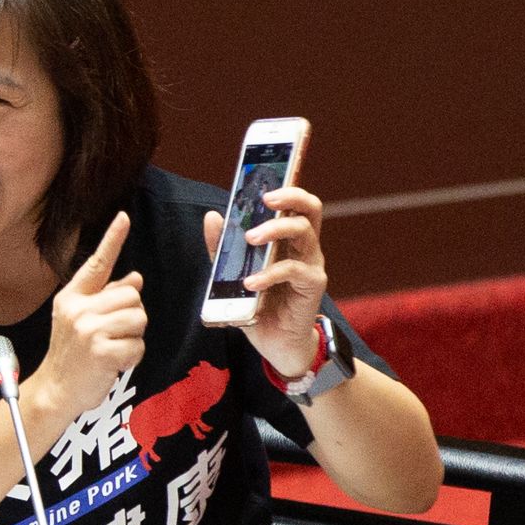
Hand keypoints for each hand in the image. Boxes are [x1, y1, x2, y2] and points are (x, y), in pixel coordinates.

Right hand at [30, 212, 146, 416]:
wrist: (56, 391)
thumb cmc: (73, 355)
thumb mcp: (82, 321)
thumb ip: (107, 298)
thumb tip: (135, 278)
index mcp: (72, 297)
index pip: (97, 264)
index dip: (112, 239)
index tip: (123, 217)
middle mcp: (78, 309)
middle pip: (132, 296)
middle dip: (132, 317)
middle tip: (112, 335)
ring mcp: (89, 330)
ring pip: (139, 319)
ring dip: (133, 338)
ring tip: (111, 349)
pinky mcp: (101, 351)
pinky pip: (137, 345)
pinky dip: (131, 358)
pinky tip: (113, 364)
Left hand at [203, 187, 326, 376]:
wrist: (276, 344)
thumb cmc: (259, 305)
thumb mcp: (233, 274)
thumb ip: (223, 247)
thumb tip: (212, 216)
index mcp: (288, 238)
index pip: (295, 203)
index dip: (286, 187)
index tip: (265, 181)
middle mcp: (305, 246)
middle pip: (309, 208)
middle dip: (289, 197)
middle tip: (265, 200)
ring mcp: (312, 264)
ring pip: (303, 232)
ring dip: (274, 230)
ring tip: (249, 238)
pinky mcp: (312, 285)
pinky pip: (293, 270)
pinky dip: (269, 274)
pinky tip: (250, 282)